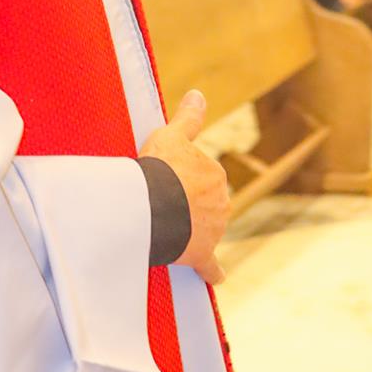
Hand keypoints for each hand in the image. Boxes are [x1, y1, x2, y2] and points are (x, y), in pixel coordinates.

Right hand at [139, 90, 228, 284]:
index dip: (183, 177)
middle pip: (206, 203)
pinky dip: (213, 271)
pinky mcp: (201, 254)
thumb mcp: (170, 135)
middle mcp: (221, 203)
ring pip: (206, 229)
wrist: (151, 206)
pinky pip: (210, 265)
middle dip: (190, 203)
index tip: (165, 178)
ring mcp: (212, 230)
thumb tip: (198, 94)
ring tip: (166, 227)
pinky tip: (216, 277)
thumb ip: (188, 117)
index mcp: (215, 175)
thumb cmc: (159, 168)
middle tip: (161, 201)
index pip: (203, 176)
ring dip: (193, 229)